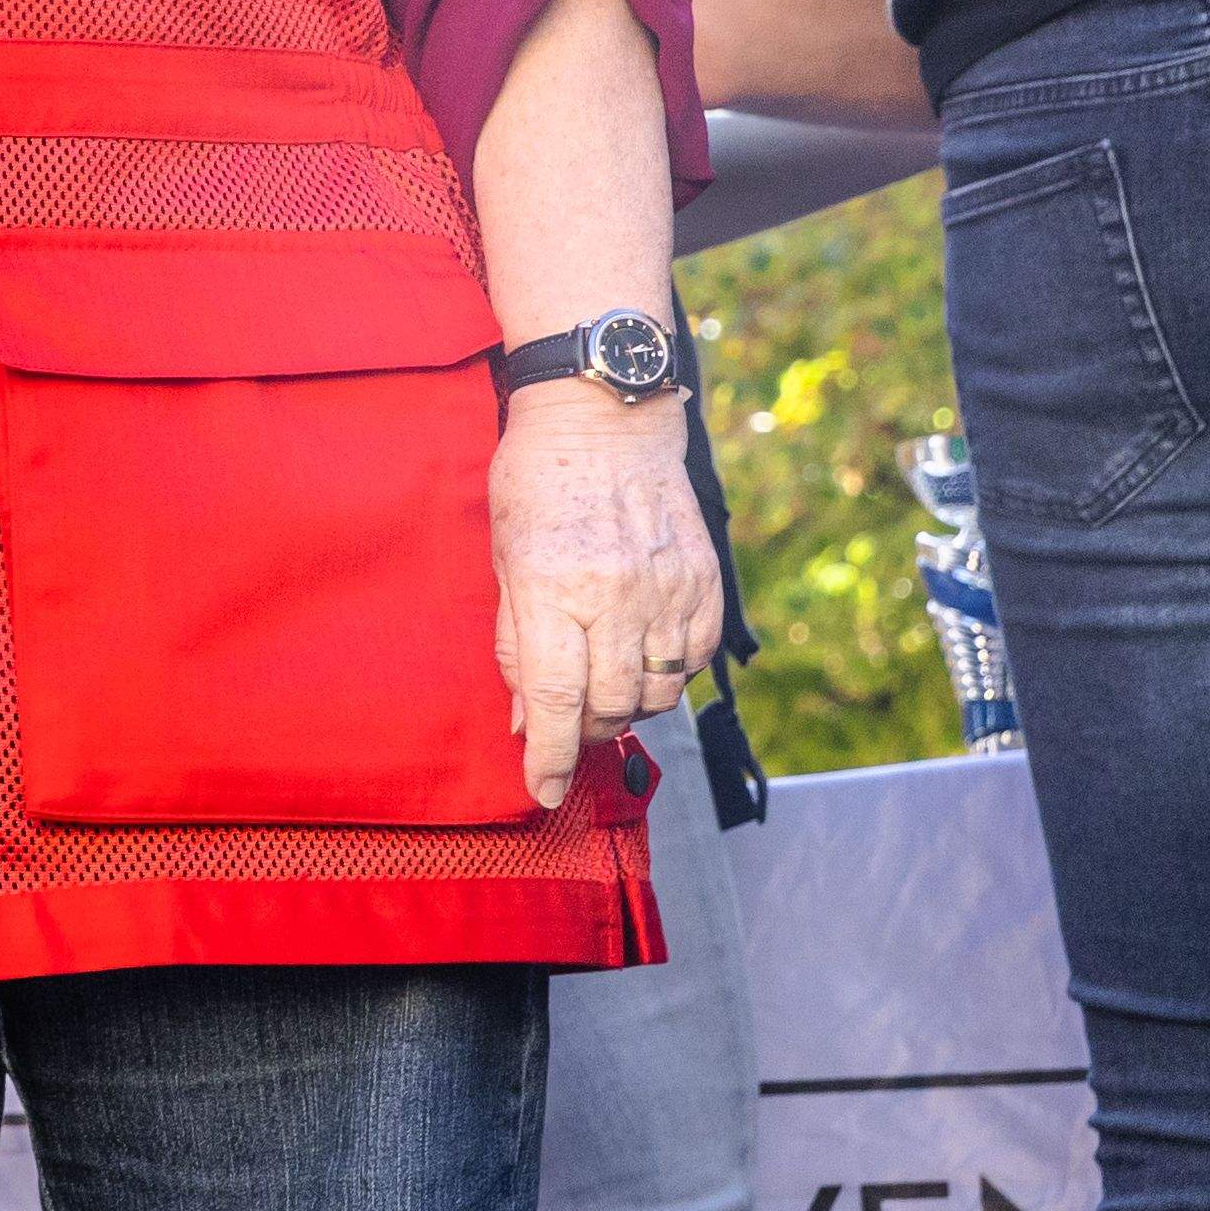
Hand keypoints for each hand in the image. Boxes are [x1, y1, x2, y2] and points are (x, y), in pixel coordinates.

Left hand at [489, 386, 725, 809]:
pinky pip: (692, 661)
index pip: (555, 698)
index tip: (543, 791)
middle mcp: (616, 595)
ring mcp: (667, 590)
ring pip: (657, 693)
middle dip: (583, 730)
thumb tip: (525, 719)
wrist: (606, 419)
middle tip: (566, 721)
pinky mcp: (704, 583)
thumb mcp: (504, 558)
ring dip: (627, 705)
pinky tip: (642, 653)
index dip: (548, 756)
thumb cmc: (537, 483)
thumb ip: (516, 643)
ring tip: (603, 682)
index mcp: (553, 587)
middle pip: (609, 704)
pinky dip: (667, 675)